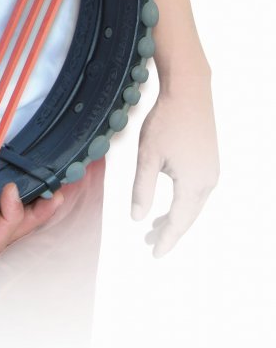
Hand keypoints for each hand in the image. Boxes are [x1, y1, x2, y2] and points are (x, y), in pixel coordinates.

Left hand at [131, 66, 219, 256]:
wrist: (189, 92)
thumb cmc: (165, 122)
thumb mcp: (147, 157)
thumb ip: (142, 189)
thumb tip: (137, 218)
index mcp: (193, 183)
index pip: (179, 221)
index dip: (166, 239)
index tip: (154, 254)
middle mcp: (208, 181)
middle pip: (189, 216)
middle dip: (169, 232)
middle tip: (149, 244)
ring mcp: (212, 171)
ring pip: (193, 204)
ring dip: (176, 217)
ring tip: (154, 228)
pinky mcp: (209, 161)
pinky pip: (197, 191)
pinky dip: (183, 203)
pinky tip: (169, 204)